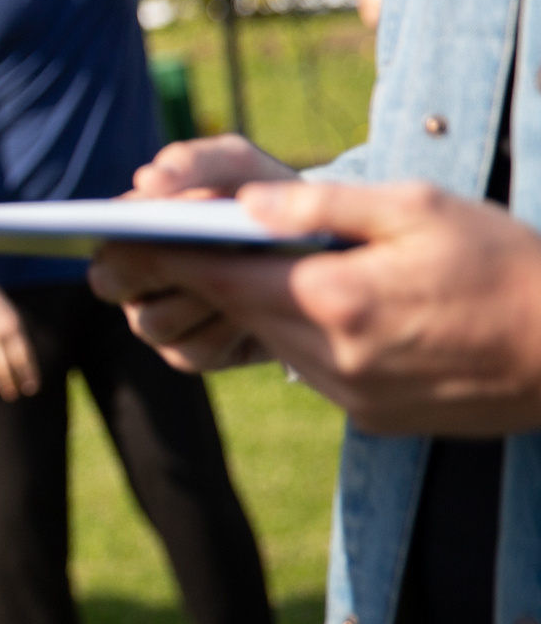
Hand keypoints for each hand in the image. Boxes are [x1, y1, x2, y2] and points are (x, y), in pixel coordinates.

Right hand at [89, 136, 302, 369]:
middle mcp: (134, 286)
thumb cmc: (261, 195)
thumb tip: (149, 179)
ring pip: (155, 320)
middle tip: (207, 245)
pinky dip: (230, 323)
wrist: (317, 243)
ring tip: (248, 268)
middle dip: (160, 263)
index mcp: (129, 237)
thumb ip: (195, 160)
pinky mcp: (201, 353)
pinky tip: (264, 300)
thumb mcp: (237, 165)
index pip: (104, 248)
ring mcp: (162, 324)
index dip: (120, 236)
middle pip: (116, 287)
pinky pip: (199, 347)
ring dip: (203, 292)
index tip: (151, 220)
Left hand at [93, 181, 540, 434]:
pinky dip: (301, 338)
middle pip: (235, 312)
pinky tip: (322, 307)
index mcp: (335, 300)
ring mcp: (353, 397)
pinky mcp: (374, 419)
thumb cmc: (507, 264)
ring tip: (242, 266)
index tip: (122, 232)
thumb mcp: (419, 208)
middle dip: (200, 277)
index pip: (217, 277)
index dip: (164, 254)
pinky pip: (312, 371)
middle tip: (160, 241)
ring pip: (271, 344)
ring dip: (255, 308)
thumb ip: (323, 206)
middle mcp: (333, 359)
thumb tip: (243, 204)